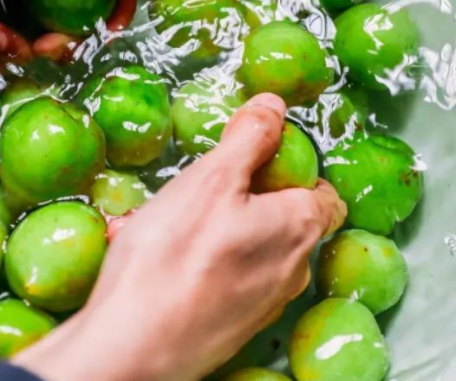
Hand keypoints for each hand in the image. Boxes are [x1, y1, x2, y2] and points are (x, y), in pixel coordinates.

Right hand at [14, 93, 346, 380]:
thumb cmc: (173, 257)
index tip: (252, 159)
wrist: (132, 347)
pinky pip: (223, 278)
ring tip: (161, 222)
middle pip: (280, 217)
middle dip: (241, 195)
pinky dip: (197, 260)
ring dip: (209, 226)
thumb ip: (249, 137)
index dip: (292, 167)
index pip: (323, 190)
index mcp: (299, 227)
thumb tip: (275, 106)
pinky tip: (153, 255)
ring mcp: (263, 304)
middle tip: (196, 188)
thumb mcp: (212, 178)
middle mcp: (293, 270)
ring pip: (245, 247)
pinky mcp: (232, 326)